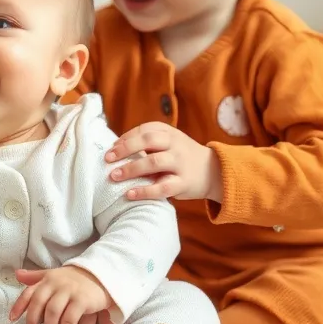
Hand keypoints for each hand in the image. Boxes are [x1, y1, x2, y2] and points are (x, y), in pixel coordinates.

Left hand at [9, 267, 115, 323]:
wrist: (103, 273)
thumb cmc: (76, 277)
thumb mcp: (55, 275)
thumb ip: (36, 277)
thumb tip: (17, 274)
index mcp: (48, 278)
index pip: (30, 291)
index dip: (20, 305)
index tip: (12, 319)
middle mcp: (56, 283)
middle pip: (39, 303)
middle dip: (33, 320)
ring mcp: (69, 291)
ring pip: (53, 313)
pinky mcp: (82, 300)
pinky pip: (70, 320)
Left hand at [106, 122, 221, 200]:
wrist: (215, 172)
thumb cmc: (182, 157)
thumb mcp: (170, 143)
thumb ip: (149, 143)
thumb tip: (116, 148)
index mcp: (170, 133)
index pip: (145, 129)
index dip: (126, 137)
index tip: (111, 147)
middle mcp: (176, 146)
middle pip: (149, 141)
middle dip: (126, 148)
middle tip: (108, 158)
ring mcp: (181, 164)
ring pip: (154, 163)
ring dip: (131, 169)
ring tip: (114, 176)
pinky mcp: (184, 183)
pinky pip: (163, 187)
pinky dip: (144, 191)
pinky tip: (129, 194)